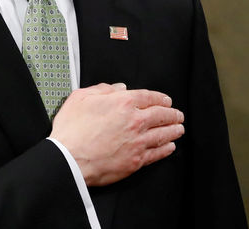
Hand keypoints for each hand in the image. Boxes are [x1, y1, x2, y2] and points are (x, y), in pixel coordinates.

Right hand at [50, 83, 184, 185]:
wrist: (69, 159)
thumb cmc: (72, 130)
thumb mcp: (81, 98)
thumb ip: (102, 89)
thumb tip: (117, 88)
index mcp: (123, 103)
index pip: (149, 97)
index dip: (160, 98)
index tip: (166, 100)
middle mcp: (134, 121)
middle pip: (161, 115)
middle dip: (172, 114)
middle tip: (178, 114)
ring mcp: (137, 142)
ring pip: (163, 134)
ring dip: (174, 130)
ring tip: (179, 129)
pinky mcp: (136, 161)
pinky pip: (157, 153)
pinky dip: (166, 149)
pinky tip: (170, 147)